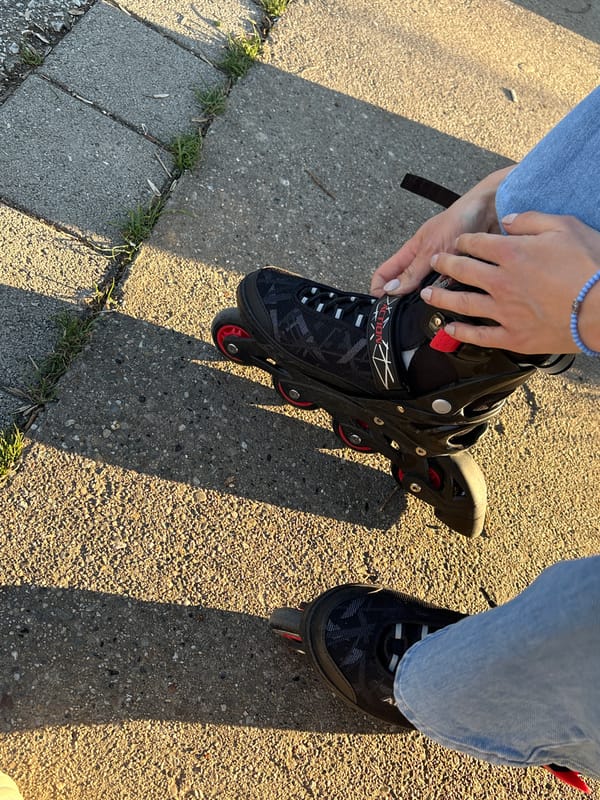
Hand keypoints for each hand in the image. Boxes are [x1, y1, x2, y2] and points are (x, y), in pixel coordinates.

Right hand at [371, 167, 511, 296]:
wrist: (494, 210)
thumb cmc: (460, 218)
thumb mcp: (431, 247)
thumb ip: (413, 270)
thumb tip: (391, 290)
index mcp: (412, 253)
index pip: (385, 272)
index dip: (378, 287)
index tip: (380, 304)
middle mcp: (425, 262)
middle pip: (406, 287)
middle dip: (404, 300)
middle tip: (404, 316)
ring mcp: (443, 269)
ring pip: (430, 292)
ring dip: (431, 299)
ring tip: (431, 309)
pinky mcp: (461, 274)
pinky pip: (453, 291)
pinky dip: (453, 297)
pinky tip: (455, 304)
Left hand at [421, 211, 599, 354]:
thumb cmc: (590, 266)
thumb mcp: (564, 227)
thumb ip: (530, 220)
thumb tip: (506, 219)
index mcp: (511, 253)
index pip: (476, 243)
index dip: (464, 241)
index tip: (458, 242)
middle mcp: (501, 282)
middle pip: (462, 271)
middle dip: (444, 265)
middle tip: (434, 263)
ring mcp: (504, 311)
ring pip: (463, 303)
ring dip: (441, 299)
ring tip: (427, 296)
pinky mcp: (512, 336)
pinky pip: (479, 335)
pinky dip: (461, 332)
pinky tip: (449, 329)